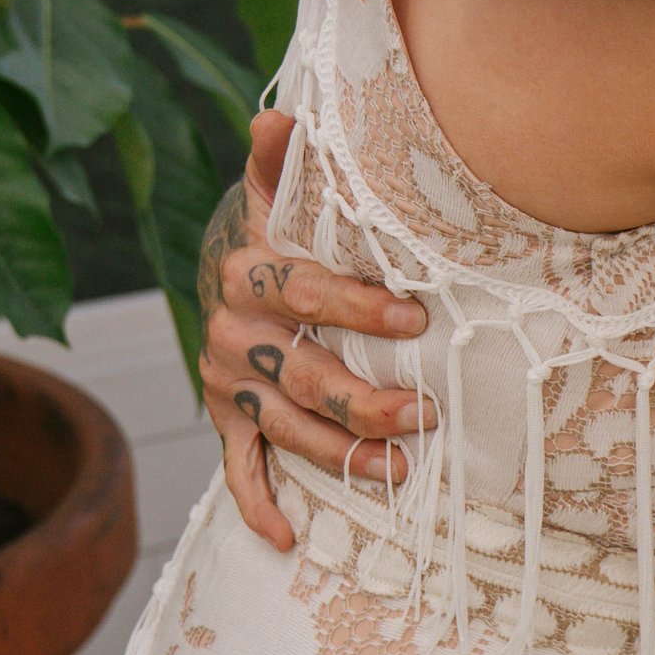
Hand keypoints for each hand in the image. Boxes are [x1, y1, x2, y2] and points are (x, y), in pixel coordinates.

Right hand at [197, 111, 430, 551]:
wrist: (233, 266)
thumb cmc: (284, 228)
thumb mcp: (285, 190)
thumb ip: (284, 160)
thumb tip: (277, 115)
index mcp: (248, 271)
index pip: (304, 290)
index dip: (356, 304)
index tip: (414, 314)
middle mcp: (232, 331)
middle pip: (303, 374)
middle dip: (366, 398)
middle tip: (425, 412)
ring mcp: (229, 380)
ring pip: (287, 427)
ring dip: (341, 455)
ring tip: (401, 471)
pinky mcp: (228, 416)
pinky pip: (239, 467)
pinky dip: (259, 504)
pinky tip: (284, 539)